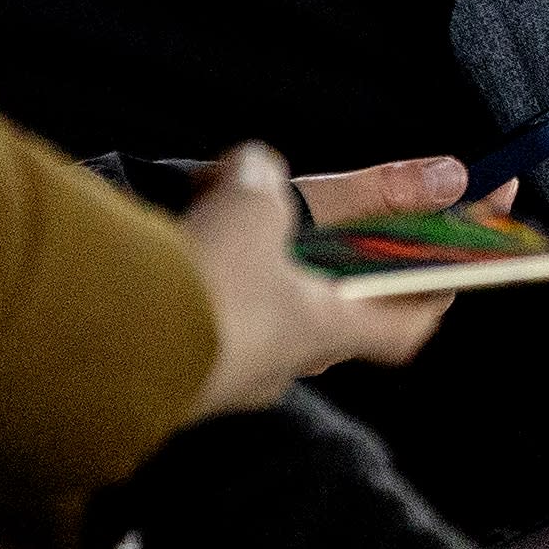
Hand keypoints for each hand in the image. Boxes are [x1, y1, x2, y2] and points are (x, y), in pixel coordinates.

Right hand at [187, 143, 445, 412]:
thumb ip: (263, 181)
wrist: (99, 353)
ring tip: (223, 228)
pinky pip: (201, 331)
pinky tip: (171, 259)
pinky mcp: (171, 381)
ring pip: (257, 323)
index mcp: (325, 331)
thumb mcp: (247, 211)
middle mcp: (283, 366)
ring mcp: (226, 381)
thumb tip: (260, 167)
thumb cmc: (200, 287)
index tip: (449, 266)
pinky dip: (199, 294)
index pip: (407, 326)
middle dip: (326, 275)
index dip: (432, 293)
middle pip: (327, 319)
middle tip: (318, 232)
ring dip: (252, 281)